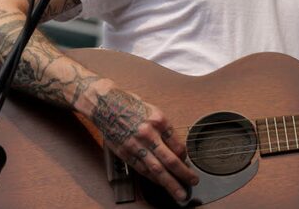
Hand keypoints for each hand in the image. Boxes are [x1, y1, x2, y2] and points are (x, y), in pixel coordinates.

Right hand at [88, 83, 198, 202]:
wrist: (105, 104)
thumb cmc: (129, 104)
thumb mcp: (152, 110)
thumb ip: (163, 128)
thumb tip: (175, 145)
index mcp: (159, 120)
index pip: (178, 144)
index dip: (185, 157)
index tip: (188, 163)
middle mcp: (149, 134)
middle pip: (171, 160)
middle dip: (184, 174)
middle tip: (193, 181)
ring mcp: (136, 145)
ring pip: (157, 169)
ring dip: (170, 183)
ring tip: (180, 193)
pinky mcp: (125, 153)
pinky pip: (142, 169)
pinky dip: (153, 178)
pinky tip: (160, 184)